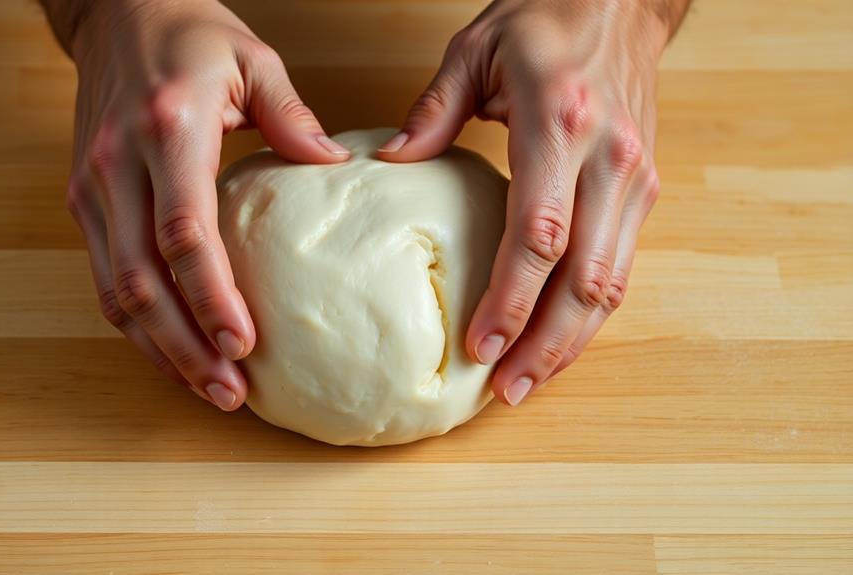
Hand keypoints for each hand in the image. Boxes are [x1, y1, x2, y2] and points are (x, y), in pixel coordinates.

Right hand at [60, 0, 349, 409]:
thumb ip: (292, 116)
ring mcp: (91, 186)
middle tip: (230, 392)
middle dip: (185, 345)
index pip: (183, 232)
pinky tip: (172, 349)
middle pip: (142, 280)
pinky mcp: (82, 198)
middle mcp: (118, 165)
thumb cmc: (189, 35)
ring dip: (159, 347)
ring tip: (207, 387)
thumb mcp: (253, 59)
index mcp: (168, 129)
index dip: (211, 296)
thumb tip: (336, 168)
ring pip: (114, 289)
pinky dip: (136, 322)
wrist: (115, 11)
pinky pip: (104, 275)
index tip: (246, 344)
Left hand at [378, 0, 687, 404]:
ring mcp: (634, 177)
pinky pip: (621, 265)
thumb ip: (432, 111)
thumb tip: (389, 164)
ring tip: (530, 382)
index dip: (512, 297)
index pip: (539, 233)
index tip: (480, 343)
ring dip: (573, 341)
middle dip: (546, 343)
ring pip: (611, 282)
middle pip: (584, 276)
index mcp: (559, 124)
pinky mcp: (644, 187)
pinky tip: (560, 340)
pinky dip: (591, 312)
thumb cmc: (544, 20)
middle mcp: (609, 158)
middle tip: (506, 391)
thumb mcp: (475, 50)